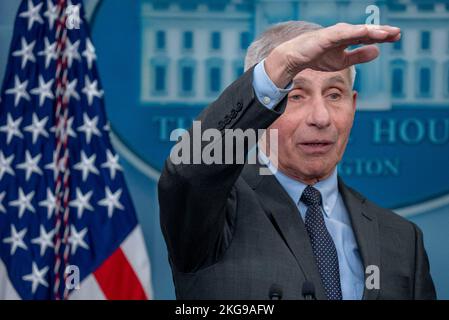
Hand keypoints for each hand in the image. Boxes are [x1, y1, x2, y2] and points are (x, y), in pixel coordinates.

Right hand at [264, 23, 400, 87]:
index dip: (383, 36)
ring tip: (385, 33)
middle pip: (366, 31)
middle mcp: (344, 32)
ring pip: (357, 31)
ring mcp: (335, 33)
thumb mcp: (342, 61)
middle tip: (397, 33)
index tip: (397, 37)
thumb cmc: (318, 57)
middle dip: (381, 31)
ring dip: (371, 31)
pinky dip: (354, 32)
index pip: (368, 35)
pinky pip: (342, 34)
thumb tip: (378, 51)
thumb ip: (359, 55)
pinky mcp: (326, 36)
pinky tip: (364, 32)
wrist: (296, 57)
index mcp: (348, 37)